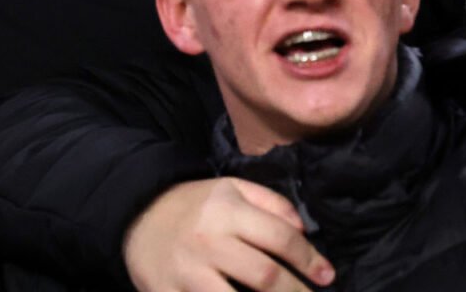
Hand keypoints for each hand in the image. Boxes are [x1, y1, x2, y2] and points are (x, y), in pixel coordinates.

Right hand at [123, 178, 335, 291]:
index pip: (281, 239)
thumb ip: (272, 204)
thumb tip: (304, 229)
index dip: (309, 260)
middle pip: (264, 276)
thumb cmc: (196, 204)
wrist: (137, 215)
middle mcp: (209, 243)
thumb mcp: (233, 188)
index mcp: (228, 212)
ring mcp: (187, 273)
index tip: (327, 276)